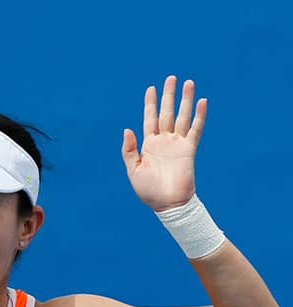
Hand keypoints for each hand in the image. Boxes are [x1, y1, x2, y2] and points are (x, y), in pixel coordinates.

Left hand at [121, 76, 206, 211]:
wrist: (167, 204)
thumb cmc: (148, 191)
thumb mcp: (133, 170)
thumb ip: (129, 150)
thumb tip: (127, 129)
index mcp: (148, 145)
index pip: (150, 119)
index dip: (150, 104)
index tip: (151, 88)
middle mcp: (164, 141)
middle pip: (167, 113)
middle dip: (168, 96)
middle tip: (171, 78)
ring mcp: (177, 144)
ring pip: (182, 117)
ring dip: (186, 100)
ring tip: (189, 83)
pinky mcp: (189, 150)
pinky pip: (195, 129)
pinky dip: (199, 116)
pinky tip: (202, 102)